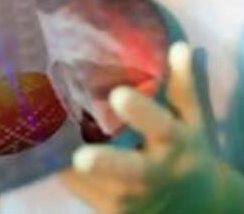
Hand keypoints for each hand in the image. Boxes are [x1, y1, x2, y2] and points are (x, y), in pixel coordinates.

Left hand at [60, 42, 243, 213]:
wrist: (199, 207)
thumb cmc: (188, 151)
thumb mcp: (192, 119)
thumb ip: (182, 84)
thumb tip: (178, 46)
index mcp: (175, 144)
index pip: (161, 128)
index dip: (141, 113)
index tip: (119, 94)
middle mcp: (154, 175)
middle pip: (129, 173)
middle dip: (105, 165)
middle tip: (80, 157)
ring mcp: (132, 200)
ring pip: (94, 185)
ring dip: (70, 165)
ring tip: (44, 136)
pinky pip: (81, 192)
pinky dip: (64, 174)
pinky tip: (46, 151)